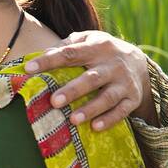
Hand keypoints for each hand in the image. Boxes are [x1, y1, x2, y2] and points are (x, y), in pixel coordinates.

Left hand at [23, 30, 154, 131]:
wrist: (138, 61)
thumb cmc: (100, 52)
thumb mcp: (87, 41)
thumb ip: (66, 46)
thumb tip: (41, 55)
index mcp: (97, 47)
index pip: (70, 53)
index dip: (49, 60)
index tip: (29, 69)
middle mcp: (113, 64)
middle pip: (92, 78)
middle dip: (73, 90)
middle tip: (53, 101)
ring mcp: (125, 82)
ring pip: (108, 97)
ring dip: (91, 109)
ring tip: (73, 120)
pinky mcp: (133, 98)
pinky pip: (122, 111)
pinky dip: (110, 120)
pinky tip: (95, 127)